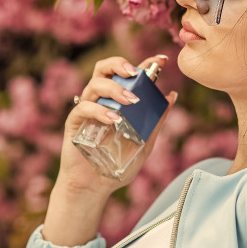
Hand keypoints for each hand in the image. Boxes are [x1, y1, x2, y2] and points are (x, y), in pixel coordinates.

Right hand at [43, 54, 176, 245]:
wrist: (95, 188)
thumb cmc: (118, 165)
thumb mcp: (145, 143)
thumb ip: (156, 120)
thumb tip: (172, 95)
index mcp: (118, 101)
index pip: (128, 74)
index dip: (144, 63)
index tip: (162, 59)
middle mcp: (101, 100)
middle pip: (104, 69)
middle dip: (120, 64)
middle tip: (135, 72)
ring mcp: (87, 110)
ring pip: (94, 84)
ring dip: (115, 89)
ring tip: (132, 100)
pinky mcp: (74, 123)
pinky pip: (83, 108)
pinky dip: (100, 110)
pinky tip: (114, 118)